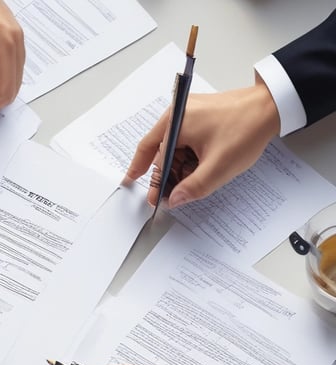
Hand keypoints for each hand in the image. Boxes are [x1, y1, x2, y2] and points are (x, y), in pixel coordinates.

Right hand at [127, 76, 280, 208]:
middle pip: (160, 151)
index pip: (150, 154)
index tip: (152, 197)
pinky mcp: (199, 115)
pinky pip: (186, 140)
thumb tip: (174, 200)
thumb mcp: (219, 166)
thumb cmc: (247, 128)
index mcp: (175, 123)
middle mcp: (177, 114)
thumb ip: (193, 187)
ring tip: (194, 182)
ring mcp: (188, 113)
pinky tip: (201, 167)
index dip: (149, 178)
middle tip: (172, 195)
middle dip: (166, 175)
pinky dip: (189, 156)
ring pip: (174, 147)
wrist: (272, 107)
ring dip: (180, 167)